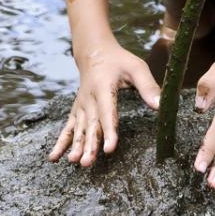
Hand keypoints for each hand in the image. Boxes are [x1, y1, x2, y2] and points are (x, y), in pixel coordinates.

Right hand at [48, 40, 160, 167]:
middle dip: (89, 145)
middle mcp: (89, 98)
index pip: (107, 112)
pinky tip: (54, 158)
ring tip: (75, 162)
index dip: (109, 130)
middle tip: (88, 163)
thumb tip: (160, 106)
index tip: (109, 148)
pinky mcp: (76, 111)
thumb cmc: (119, 61)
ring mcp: (81, 106)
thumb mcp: (136, 68)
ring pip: (79, 129)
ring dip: (76, 146)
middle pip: (91, 125)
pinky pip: (68, 128)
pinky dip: (61, 143)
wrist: (94, 52)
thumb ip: (148, 86)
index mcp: (104, 87)